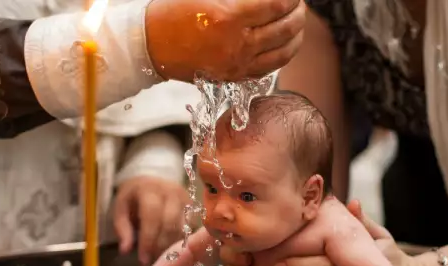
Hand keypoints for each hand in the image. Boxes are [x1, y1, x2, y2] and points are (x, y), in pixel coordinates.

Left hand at [113, 175, 188, 265]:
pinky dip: (181, 242)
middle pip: (171, 223)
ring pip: (183, 228)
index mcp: (150, 190)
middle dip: (161, 246)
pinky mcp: (194, 207)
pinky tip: (172, 251)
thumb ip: (122, 228)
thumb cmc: (134, 196)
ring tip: (161, 259)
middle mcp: (171, 192)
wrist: (152, 179)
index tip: (143, 259)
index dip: (148, 239)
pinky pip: (190, 229)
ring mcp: (186, 199)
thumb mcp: (121, 208)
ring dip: (172, 247)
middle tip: (153, 262)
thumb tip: (125, 251)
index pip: (152, 215)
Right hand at [145, 0, 305, 81]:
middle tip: (299, 4)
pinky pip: (268, 68)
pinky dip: (283, 55)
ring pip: (282, 52)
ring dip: (297, 35)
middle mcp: (235, 44)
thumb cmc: (170, 12)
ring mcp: (236, 64)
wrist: (148, 45)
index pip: (275, 5)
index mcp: (227, 17)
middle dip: (298, 13)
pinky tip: (286, 44)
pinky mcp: (233, 76)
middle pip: (284, 28)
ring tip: (298, 23)